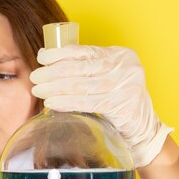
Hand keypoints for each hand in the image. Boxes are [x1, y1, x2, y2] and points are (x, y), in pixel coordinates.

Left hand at [30, 45, 172, 167]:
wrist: (142, 128)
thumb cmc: (118, 101)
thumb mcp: (107, 77)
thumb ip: (87, 68)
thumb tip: (49, 63)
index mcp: (120, 54)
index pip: (85, 50)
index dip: (59, 53)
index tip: (41, 57)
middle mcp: (126, 66)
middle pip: (81, 67)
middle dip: (53, 72)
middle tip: (35, 77)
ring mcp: (127, 85)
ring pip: (82, 85)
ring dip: (56, 88)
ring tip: (39, 90)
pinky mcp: (123, 105)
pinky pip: (88, 102)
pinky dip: (67, 102)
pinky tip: (52, 103)